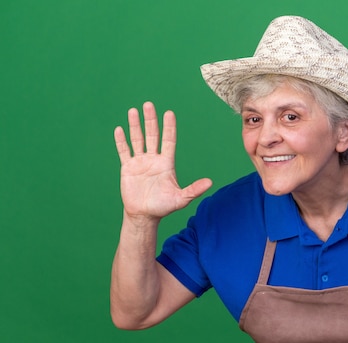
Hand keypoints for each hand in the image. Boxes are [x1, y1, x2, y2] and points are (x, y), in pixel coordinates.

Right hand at [114, 102, 211, 220]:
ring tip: (133, 111)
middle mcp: (153, 159)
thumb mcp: (181, 199)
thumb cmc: (163, 207)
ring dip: (135, 125)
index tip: (169, 113)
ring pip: (137, 139)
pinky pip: (124, 151)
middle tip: (148, 104)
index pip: (168, 140)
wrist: (144, 215)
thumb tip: (210, 182)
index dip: (169, 127)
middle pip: (152, 135)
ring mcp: (140, 162)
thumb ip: (194, 189)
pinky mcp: (128, 168)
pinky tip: (120, 129)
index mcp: (167, 163)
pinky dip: (121, 141)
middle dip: (150, 120)